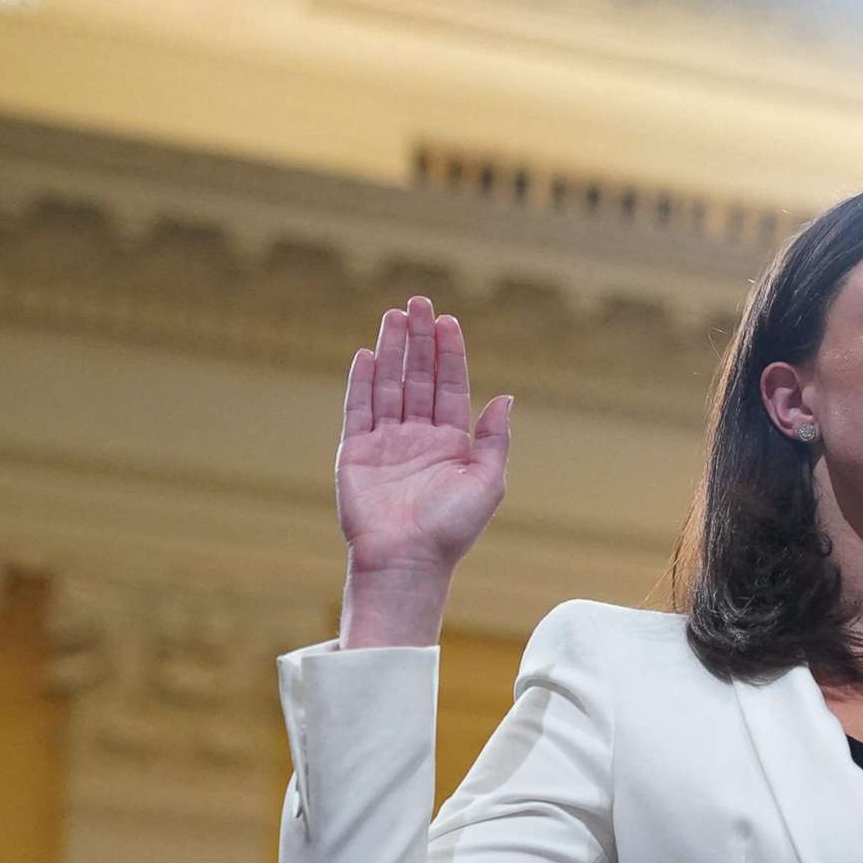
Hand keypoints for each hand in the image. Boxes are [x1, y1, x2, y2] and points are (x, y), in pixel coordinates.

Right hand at [335, 296, 513, 583]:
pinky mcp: (356, 452)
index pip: (451, 386)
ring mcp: (386, 443)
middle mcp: (418, 437)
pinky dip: (362, 381)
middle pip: (419, 377)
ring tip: (395, 315)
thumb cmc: (452, 528)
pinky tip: (367, 353)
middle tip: (420, 302)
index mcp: (452, 442)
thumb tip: (506, 396)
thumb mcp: (489, 481)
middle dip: (420, 339)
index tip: (450, 321)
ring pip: (390, 385)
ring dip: (392, 350)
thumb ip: (495, 437)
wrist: (408, 560)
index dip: (450, 353)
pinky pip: (358, 409)